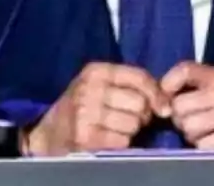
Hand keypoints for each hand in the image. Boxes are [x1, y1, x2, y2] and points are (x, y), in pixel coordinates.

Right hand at [23, 63, 169, 154]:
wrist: (48, 132)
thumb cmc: (83, 106)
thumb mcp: (102, 86)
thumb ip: (132, 85)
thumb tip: (166, 105)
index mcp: (96, 71)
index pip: (139, 77)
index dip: (157, 93)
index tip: (164, 108)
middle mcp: (89, 89)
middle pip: (140, 103)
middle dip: (142, 114)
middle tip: (130, 118)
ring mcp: (85, 113)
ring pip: (133, 123)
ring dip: (131, 130)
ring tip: (116, 128)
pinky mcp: (84, 137)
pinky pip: (122, 141)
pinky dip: (121, 143)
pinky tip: (109, 138)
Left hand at [161, 62, 213, 149]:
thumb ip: (192, 85)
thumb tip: (161, 93)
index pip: (185, 69)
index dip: (167, 85)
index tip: (167, 99)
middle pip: (179, 105)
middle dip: (182, 118)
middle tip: (199, 122)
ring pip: (187, 126)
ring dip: (193, 135)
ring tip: (210, 132)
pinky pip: (200, 145)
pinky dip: (204, 148)